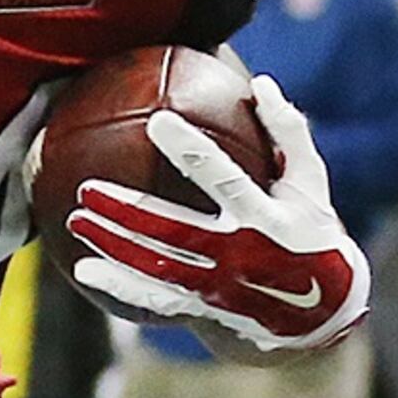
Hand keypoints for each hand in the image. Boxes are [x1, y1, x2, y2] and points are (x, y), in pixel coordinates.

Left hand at [65, 78, 371, 352]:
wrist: (322, 314)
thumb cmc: (313, 232)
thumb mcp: (311, 183)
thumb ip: (288, 133)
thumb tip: (262, 84)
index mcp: (264, 217)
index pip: (223, 178)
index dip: (192, 150)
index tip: (159, 119)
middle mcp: (237, 254)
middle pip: (173, 230)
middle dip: (128, 210)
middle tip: (86, 188)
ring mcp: (218, 285)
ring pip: (156, 266)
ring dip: (112, 245)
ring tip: (74, 221)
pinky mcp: (204, 307)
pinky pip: (155, 298)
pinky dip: (119, 286)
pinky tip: (83, 271)